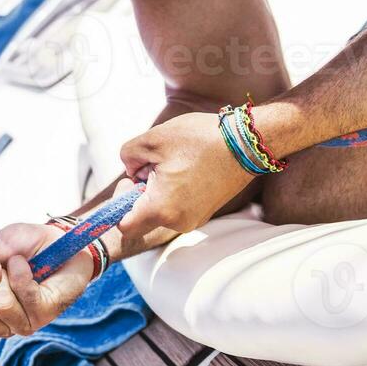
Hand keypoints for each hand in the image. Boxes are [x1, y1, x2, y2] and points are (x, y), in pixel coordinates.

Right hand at [0, 222, 94, 356]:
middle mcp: (4, 323)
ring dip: (4, 278)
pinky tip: (25, 265)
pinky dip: (21, 272)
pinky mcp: (46, 311)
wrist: (54, 238)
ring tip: (14, 265)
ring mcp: (27, 320)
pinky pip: (26, 295)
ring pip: (3, 307)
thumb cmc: (21, 247)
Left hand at [117, 111, 254, 247]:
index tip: (132, 181)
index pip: (124, 226)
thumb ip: (128, 156)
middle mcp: (177, 222)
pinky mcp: (203, 213)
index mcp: (161, 209)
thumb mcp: (152, 139)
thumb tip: (132, 172)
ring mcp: (193, 220)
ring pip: (159, 211)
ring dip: (157, 191)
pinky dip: (172, 192)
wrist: (247, 143)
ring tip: (173, 165)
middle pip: (141, 217)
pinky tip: (186, 170)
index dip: (119, 205)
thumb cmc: (200, 139)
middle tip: (152, 166)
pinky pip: (176, 208)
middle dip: (139, 193)